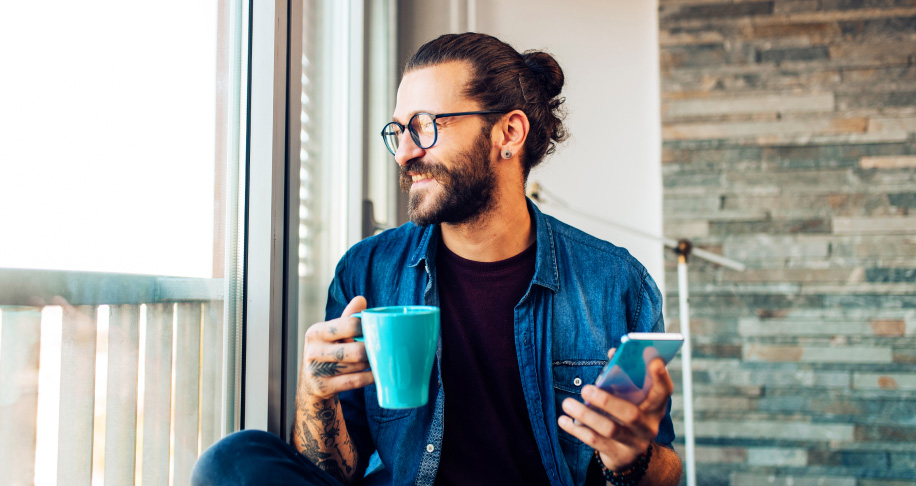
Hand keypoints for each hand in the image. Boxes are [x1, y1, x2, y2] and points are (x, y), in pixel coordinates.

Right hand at [299, 296, 374, 400]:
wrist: (310, 384)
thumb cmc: (327, 352)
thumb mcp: (333, 334)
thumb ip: (347, 317)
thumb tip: (361, 299)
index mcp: (316, 332)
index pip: (349, 325)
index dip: (367, 327)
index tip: (378, 329)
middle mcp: (313, 351)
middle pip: (356, 350)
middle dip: (372, 350)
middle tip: (384, 348)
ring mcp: (317, 371)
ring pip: (357, 366)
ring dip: (373, 363)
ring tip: (382, 358)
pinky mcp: (324, 387)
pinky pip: (356, 381)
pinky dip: (371, 377)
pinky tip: (378, 373)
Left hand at [557, 348, 673, 470]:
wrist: (629, 454)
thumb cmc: (625, 414)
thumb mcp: (630, 399)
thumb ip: (624, 378)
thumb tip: (613, 353)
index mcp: (655, 408)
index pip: (664, 392)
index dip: (661, 377)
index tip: (654, 361)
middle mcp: (649, 426)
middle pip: (631, 414)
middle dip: (606, 401)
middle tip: (585, 389)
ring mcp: (635, 444)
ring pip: (610, 429)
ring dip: (586, 415)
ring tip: (567, 403)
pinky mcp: (618, 456)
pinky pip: (595, 442)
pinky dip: (577, 430)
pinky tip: (563, 420)